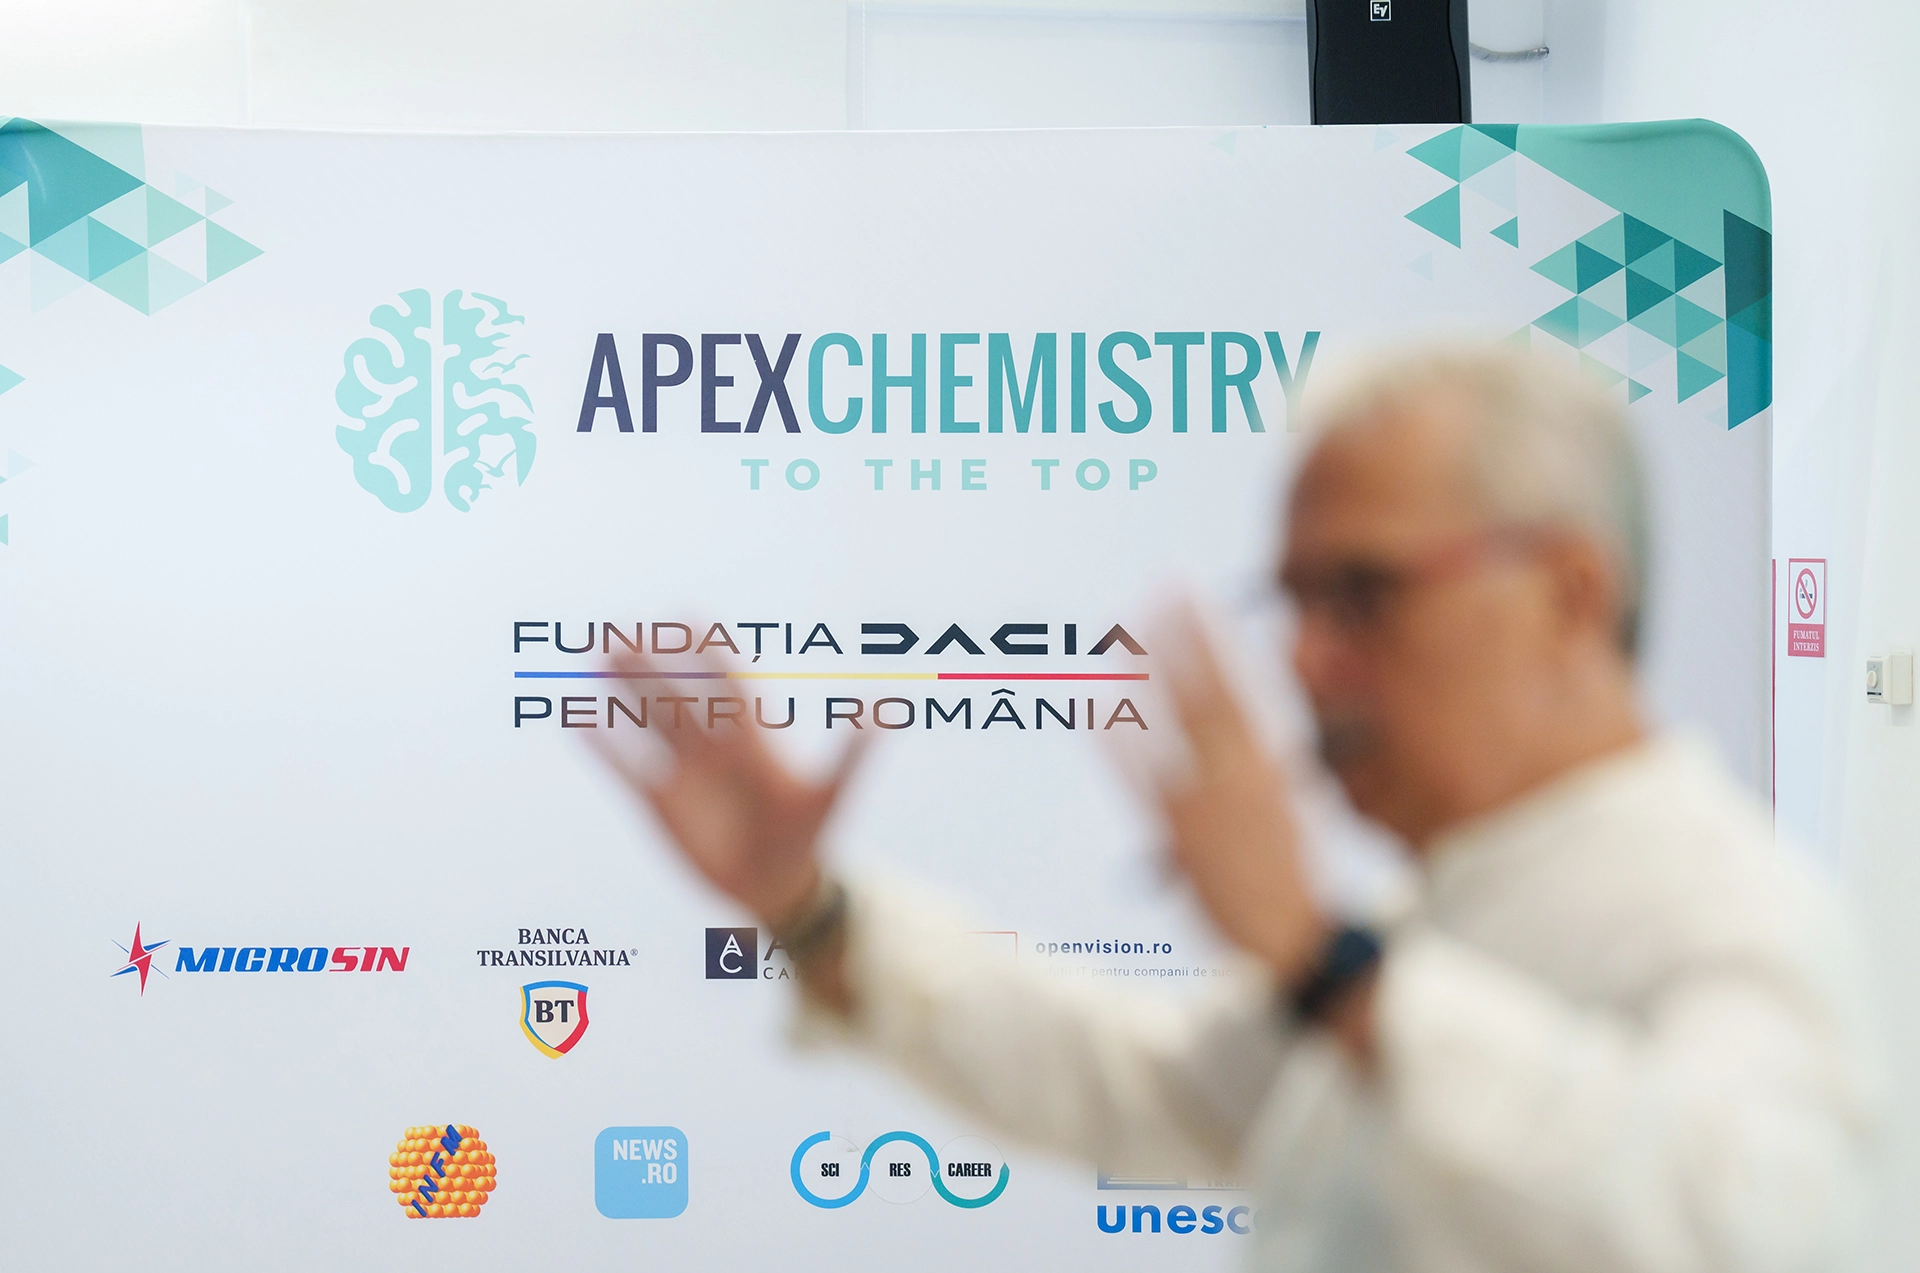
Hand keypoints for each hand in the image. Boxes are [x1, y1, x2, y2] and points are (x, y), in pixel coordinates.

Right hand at [591, 648, 865, 927]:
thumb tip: (885, 711)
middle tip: (623, 628)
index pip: (728, 686)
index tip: (688, 618)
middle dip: (652, 663)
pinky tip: (578, 716)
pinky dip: (603, 744)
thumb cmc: (807, 835)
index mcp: (754, 739)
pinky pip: (625, 766)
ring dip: (624, 689)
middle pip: (679, 695)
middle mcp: (715, 745)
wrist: (776, 884)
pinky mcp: (658, 800)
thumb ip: (853, 754)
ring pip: (649, 720)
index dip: (710, 654)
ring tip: (595, 651)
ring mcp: (684, 769)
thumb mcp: (833, 796)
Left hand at [1132, 610, 1325, 982]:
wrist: (1292, 939)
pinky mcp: (1177, 833)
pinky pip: (1142, 780)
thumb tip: (1252, 725)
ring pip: (1172, 724)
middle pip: (1204, 689)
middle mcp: (1238, 772)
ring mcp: (1205, 800)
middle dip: (1182, 636)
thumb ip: (1264, 762)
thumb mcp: (1290, 806)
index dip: (1212, 636)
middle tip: (1158, 587)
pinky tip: (1094, 710)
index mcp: (1269, 763)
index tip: (1191, 595)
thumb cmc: (1289, 875)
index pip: (1237, 683)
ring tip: (1121, 633)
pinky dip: (1118, 744)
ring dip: (1147, 675)